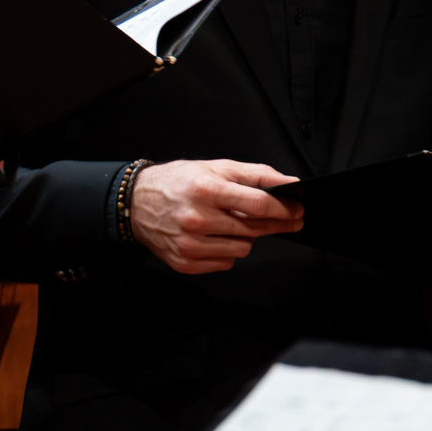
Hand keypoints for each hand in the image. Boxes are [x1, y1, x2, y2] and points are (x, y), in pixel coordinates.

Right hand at [129, 159, 302, 273]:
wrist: (133, 203)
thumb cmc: (174, 183)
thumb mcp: (212, 167)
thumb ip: (253, 174)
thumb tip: (289, 182)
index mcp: (205, 189)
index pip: (258, 204)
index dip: (284, 209)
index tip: (297, 211)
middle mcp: (196, 218)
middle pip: (254, 229)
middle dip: (273, 224)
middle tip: (283, 219)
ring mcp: (189, 243)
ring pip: (242, 249)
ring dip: (243, 237)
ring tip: (227, 224)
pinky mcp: (185, 262)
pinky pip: (225, 263)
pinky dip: (225, 251)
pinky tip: (212, 237)